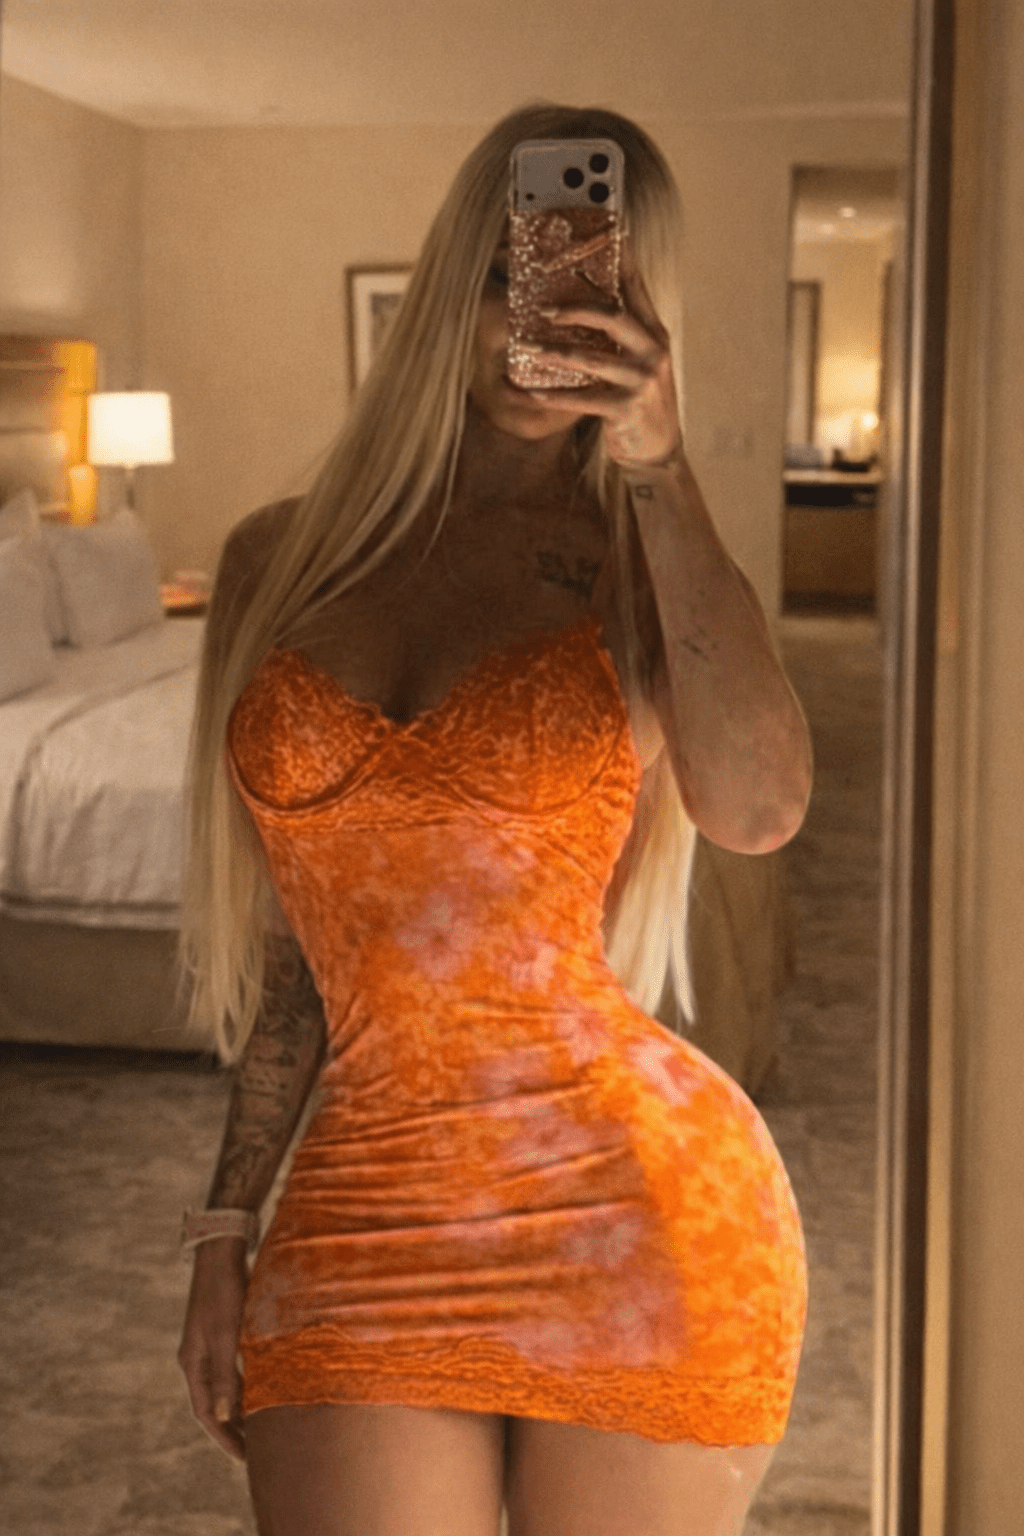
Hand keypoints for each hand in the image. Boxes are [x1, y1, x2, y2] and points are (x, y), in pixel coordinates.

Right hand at [177, 1240, 249, 1461]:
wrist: (222, 1250)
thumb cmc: (223, 1291)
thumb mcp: (225, 1334)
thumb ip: (225, 1374)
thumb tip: (224, 1415)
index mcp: (193, 1362)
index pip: (206, 1412)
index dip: (224, 1436)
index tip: (244, 1458)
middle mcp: (197, 1356)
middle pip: (214, 1402)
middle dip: (233, 1426)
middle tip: (256, 1450)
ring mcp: (208, 1343)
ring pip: (225, 1385)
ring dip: (240, 1405)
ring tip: (262, 1425)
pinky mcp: (222, 1330)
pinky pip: (232, 1367)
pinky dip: (245, 1383)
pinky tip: (264, 1386)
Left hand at [523, 235, 683, 468]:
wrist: (657, 451)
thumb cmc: (640, 402)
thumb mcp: (639, 363)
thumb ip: (620, 336)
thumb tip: (583, 308)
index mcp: (654, 334)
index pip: (636, 288)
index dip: (620, 259)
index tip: (606, 230)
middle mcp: (652, 352)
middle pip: (613, 316)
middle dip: (576, 307)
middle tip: (543, 308)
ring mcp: (641, 381)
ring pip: (592, 358)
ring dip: (554, 353)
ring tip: (525, 348)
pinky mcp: (626, 409)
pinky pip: (584, 399)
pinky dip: (556, 396)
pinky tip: (532, 392)